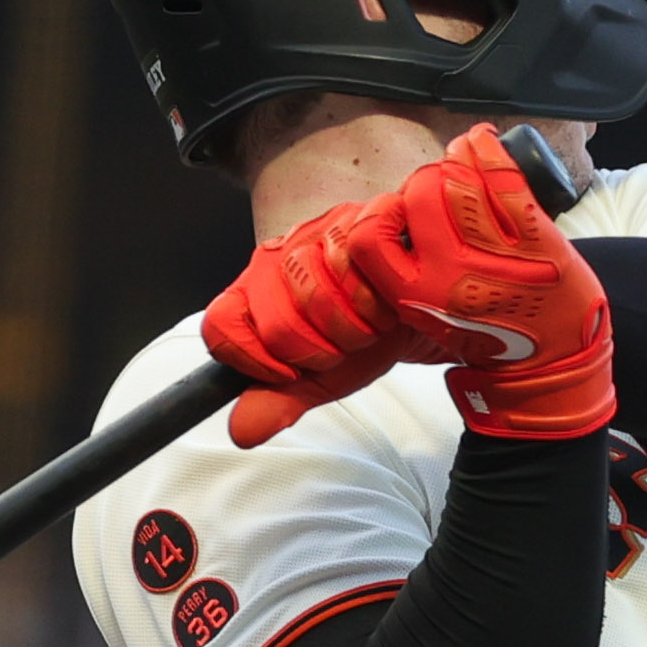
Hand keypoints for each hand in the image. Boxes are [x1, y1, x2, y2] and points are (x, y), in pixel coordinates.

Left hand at [206, 197, 409, 448]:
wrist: (424, 304)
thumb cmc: (369, 335)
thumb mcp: (321, 378)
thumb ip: (279, 400)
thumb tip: (240, 432)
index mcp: (257, 291)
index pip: (221, 326)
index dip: (254, 361)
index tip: (289, 373)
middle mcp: (281, 253)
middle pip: (277, 323)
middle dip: (321, 351)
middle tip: (343, 345)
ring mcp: (321, 230)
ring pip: (320, 294)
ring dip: (357, 325)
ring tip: (370, 321)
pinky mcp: (365, 214)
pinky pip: (359, 259)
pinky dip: (382, 294)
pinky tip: (389, 297)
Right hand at [356, 130, 612, 441]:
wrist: (554, 364)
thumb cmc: (490, 339)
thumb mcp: (427, 318)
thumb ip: (403, 276)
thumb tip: (385, 225)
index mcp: (415, 296)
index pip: (368, 238)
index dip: (379, 213)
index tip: (397, 210)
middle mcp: (450, 274)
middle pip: (418, 193)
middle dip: (427, 180)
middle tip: (441, 188)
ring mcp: (493, 255)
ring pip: (460, 179)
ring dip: (460, 160)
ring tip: (464, 158)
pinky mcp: (534, 240)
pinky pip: (504, 177)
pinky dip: (490, 149)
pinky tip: (484, 140)